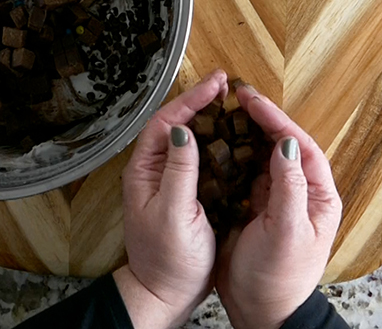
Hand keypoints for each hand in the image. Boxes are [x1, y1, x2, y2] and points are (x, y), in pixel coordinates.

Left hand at [116, 69, 228, 328]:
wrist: (168, 295)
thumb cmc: (167, 259)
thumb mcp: (173, 213)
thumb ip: (179, 171)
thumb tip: (183, 130)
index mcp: (145, 171)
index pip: (166, 122)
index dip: (190, 100)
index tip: (216, 85)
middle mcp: (156, 170)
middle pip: (177, 124)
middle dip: (201, 102)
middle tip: (226, 85)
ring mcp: (172, 181)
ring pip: (191, 139)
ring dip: (210, 119)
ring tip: (233, 103)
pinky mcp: (188, 193)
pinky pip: (202, 159)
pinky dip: (218, 143)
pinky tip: (235, 137)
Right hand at [215, 84, 342, 328]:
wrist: (260, 312)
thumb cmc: (280, 278)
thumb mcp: (288, 232)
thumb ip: (289, 187)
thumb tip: (286, 144)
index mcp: (318, 196)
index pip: (300, 145)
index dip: (277, 119)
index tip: (253, 100)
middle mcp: (299, 192)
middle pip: (282, 143)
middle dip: (262, 118)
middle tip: (238, 95)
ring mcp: (276, 198)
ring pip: (263, 154)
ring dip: (247, 131)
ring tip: (227, 109)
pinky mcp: (254, 206)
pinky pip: (246, 171)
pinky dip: (234, 154)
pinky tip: (220, 141)